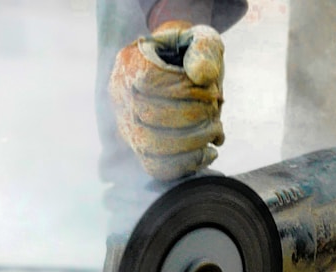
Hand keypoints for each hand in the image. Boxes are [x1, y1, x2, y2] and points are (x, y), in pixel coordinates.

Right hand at [108, 21, 225, 180]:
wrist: (177, 69)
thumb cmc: (190, 54)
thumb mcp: (202, 40)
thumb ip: (205, 49)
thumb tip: (202, 76)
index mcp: (131, 62)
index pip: (150, 83)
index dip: (186, 89)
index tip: (209, 86)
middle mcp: (120, 95)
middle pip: (148, 118)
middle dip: (193, 116)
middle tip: (215, 109)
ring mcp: (127, 124)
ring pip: (151, 147)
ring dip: (193, 141)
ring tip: (215, 129)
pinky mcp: (141, 148)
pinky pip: (156, 167)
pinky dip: (188, 164)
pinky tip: (209, 152)